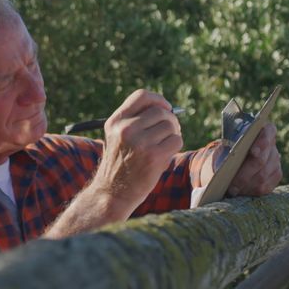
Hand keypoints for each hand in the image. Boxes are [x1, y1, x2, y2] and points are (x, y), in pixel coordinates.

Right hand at [92, 89, 183, 215]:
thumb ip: (136, 120)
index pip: (142, 96)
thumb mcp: (118, 136)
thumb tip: (167, 109)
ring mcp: (140, 142)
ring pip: (170, 126)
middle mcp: (126, 129)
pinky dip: (175, 146)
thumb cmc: (120, 164)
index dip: (158, 100)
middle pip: (160, 111)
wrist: (112, 192)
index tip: (165, 108)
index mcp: (116, 121)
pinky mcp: (153, 156)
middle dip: (170, 120)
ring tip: (163, 146)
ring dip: (173, 135)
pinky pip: (176, 140)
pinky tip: (164, 155)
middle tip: (169, 132)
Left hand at [226, 123, 281, 196]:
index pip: (268, 132)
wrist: (230, 162)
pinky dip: (251, 191)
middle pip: (261, 161)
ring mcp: (275, 161)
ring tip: (232, 190)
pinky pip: (265, 187)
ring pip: (263, 176)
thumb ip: (223, 153)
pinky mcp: (275, 176)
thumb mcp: (222, 149)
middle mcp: (271, 146)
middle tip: (232, 184)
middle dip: (245, 174)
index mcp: (261, 131)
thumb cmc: (226, 152)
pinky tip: (240, 192)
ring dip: (246, 185)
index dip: (262, 142)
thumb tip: (219, 169)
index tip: (252, 152)